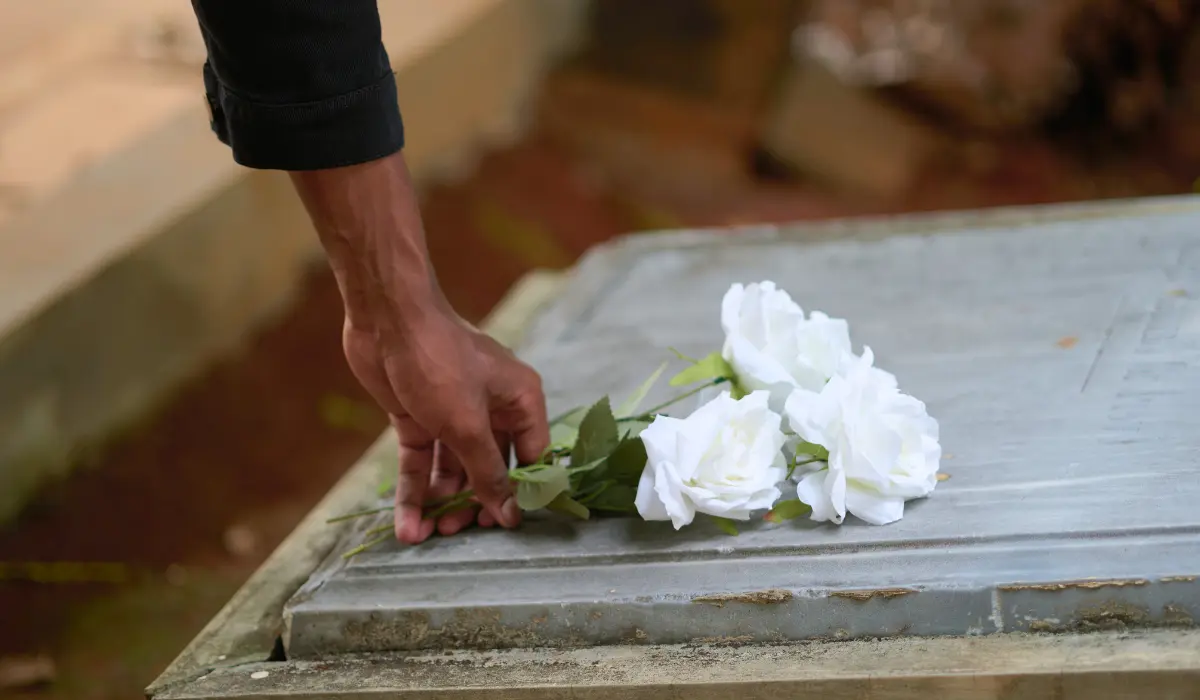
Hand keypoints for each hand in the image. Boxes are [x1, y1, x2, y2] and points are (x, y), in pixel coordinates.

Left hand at [287, 151, 547, 543]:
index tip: (505, 529)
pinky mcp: (419, 417)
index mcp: (520, 401)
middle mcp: (492, 408)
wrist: (386, 319)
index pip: (532, 457)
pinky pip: (421, 461)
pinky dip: (414, 490)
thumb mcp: (468, 425)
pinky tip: (406, 523)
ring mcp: (453, 413)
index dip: (520, 493)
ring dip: (440, 501)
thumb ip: (489, 472)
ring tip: (427, 534)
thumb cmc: (439, 364)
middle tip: (456, 531)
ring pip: (452, 468)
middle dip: (472, 502)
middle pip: (489, 467)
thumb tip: (511, 514)